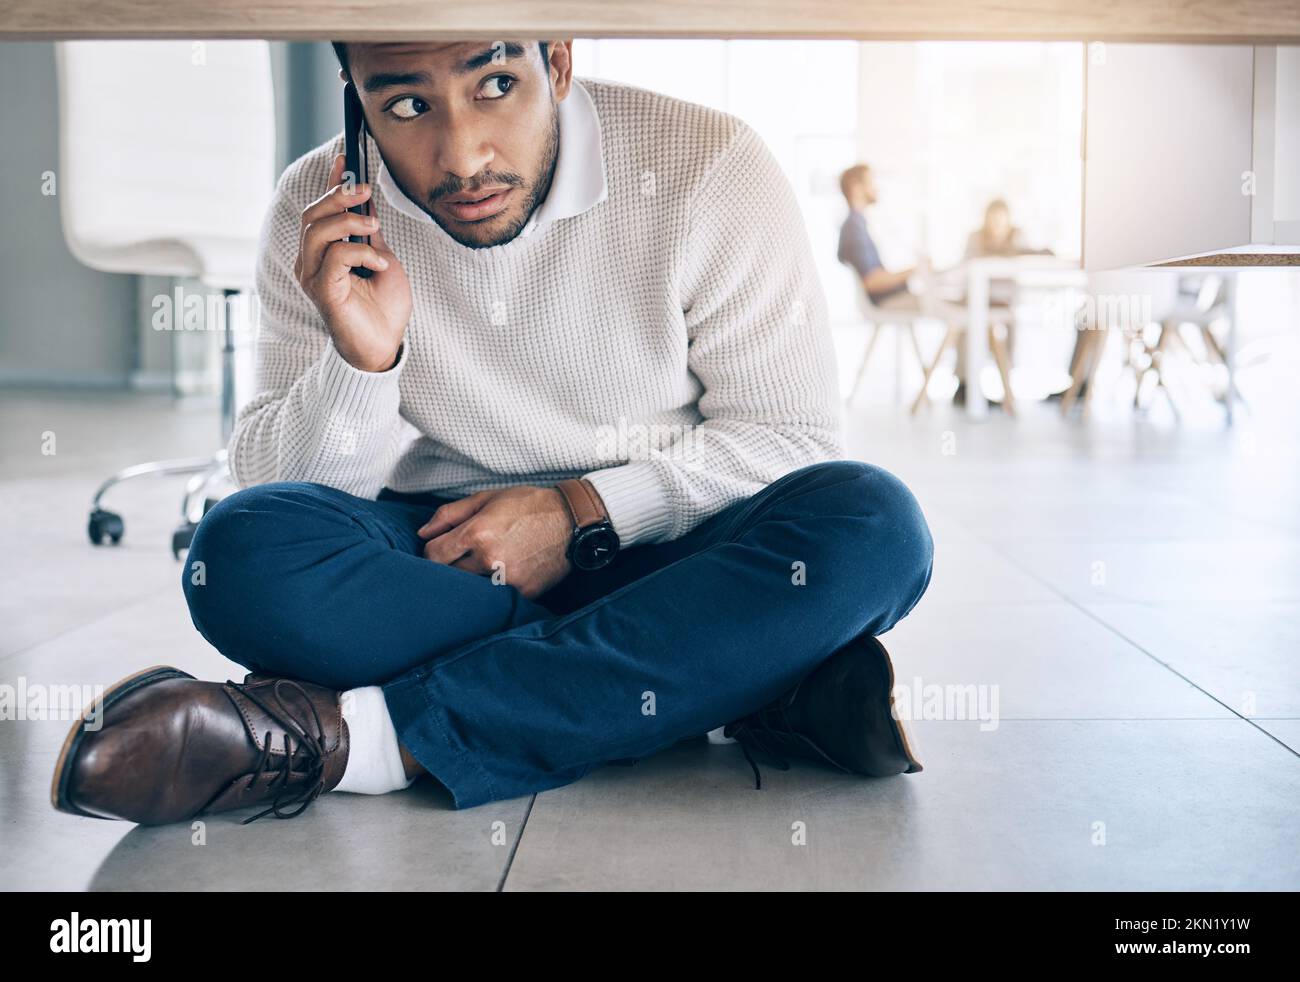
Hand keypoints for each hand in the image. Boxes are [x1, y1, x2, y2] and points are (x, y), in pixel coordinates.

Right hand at [294, 153, 412, 372]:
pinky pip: (334, 257)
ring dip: (349, 221)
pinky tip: (379, 263)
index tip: (344, 156)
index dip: (330, 181)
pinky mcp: (321, 291)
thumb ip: (369, 234)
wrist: (385, 345)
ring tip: (374, 228)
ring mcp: (313, 276)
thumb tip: (366, 201)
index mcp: (324, 252)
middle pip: (312, 215)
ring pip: (317, 231)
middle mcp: (312, 261)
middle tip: (364, 190)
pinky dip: (360, 252)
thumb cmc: (383, 308)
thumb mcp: (382, 259)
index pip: (320, 209)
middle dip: (339, 196)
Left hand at [418, 486, 573, 599]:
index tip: (440, 549)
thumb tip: (423, 534)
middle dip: (449, 567)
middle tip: (461, 557)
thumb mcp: (487, 498)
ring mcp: (507, 579)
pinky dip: (495, 588)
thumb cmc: (528, 505)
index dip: (431, 551)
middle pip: (448, 576)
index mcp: (477, 533)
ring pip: (470, 589)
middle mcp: (489, 559)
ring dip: (471, 580)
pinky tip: (506, 572)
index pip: (433, 555)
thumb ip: (450, 515)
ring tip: (483, 565)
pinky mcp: (524, 593)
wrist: (572, 521)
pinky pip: (496, 596)